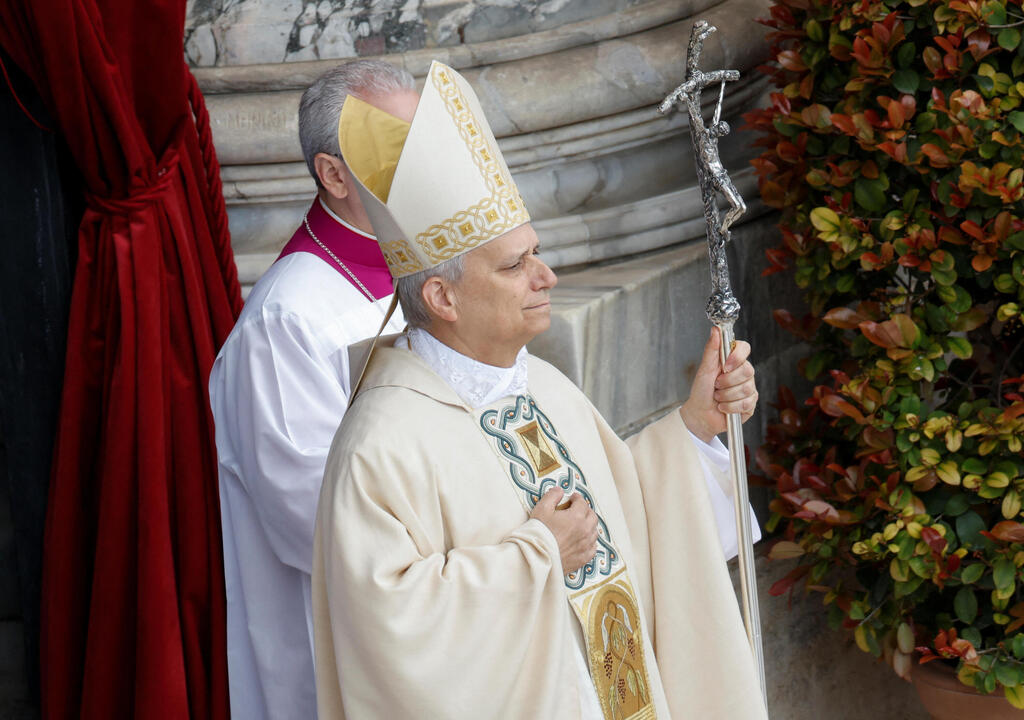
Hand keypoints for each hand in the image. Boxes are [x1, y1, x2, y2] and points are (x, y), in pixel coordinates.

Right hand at [530, 489, 597, 573]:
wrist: (536, 558)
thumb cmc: (538, 534)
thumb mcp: (541, 509)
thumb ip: (552, 496)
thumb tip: (559, 490)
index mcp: (576, 517)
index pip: (582, 503)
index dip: (576, 498)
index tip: (572, 498)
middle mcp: (585, 531)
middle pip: (592, 516)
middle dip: (585, 510)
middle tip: (577, 509)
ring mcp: (585, 545)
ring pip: (594, 531)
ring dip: (589, 525)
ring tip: (580, 524)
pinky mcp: (583, 558)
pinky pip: (593, 548)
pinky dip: (590, 542)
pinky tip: (583, 541)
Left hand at [679, 326, 757, 442]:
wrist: (700, 414)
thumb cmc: (701, 391)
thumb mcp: (704, 369)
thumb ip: (711, 350)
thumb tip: (716, 329)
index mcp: (732, 361)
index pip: (745, 348)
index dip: (737, 356)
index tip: (725, 366)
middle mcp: (743, 373)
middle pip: (747, 370)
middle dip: (727, 381)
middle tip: (716, 386)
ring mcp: (749, 388)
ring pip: (746, 388)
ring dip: (726, 396)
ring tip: (717, 398)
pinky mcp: (751, 404)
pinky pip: (747, 403)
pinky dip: (731, 407)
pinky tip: (723, 408)